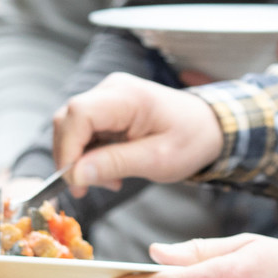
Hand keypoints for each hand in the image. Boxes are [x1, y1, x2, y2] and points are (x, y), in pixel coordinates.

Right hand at [52, 75, 224, 190]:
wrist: (208, 126)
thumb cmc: (190, 140)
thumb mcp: (158, 159)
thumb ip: (115, 163)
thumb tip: (75, 174)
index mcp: (128, 97)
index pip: (78, 113)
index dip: (68, 148)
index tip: (74, 181)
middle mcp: (112, 89)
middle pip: (68, 119)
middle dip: (72, 157)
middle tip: (89, 188)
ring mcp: (108, 96)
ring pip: (72, 127)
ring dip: (81, 159)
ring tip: (109, 180)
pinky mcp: (108, 107)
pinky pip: (84, 130)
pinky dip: (90, 154)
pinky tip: (110, 170)